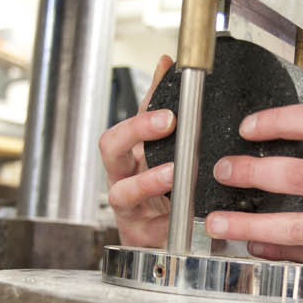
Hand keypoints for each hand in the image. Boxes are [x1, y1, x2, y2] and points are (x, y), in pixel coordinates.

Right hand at [99, 56, 175, 247]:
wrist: (162, 237)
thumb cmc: (157, 191)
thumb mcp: (158, 148)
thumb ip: (158, 108)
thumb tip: (165, 64)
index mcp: (126, 158)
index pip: (121, 130)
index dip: (141, 119)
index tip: (170, 112)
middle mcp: (120, 180)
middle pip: (110, 150)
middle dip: (137, 133)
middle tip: (169, 124)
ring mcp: (127, 210)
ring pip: (123, 193)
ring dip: (148, 180)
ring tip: (175, 173)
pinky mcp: (139, 238)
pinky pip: (151, 230)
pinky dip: (170, 223)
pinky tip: (192, 216)